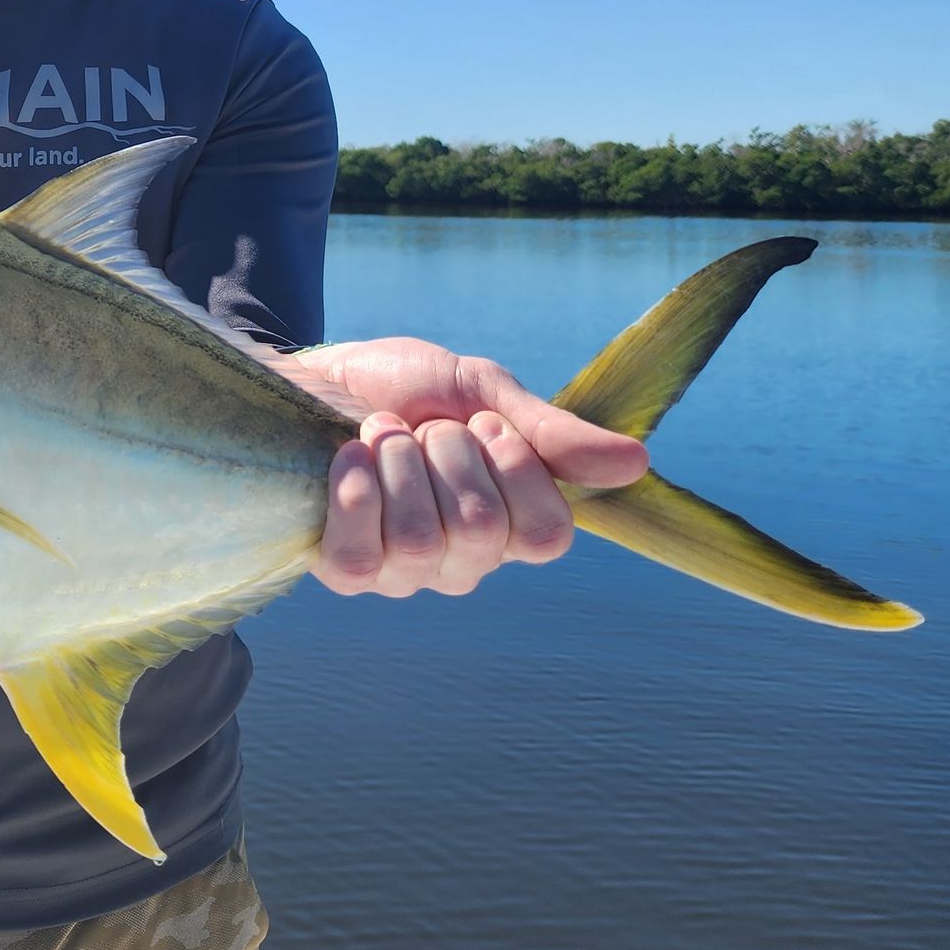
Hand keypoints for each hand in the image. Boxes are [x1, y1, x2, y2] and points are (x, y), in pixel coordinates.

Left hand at [289, 337, 647, 598]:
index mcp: (509, 522)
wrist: (313, 375)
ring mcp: (404, 574)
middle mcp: (463, 562)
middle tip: (422, 426)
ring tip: (380, 435)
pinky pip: (361, 559)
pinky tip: (348, 457)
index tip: (481, 423)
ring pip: (423, 542)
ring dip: (397, 463)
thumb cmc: (400, 386)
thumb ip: (548, 432)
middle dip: (446, 451)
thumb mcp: (479, 390)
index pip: (546, 537)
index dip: (515, 468)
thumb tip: (636, 463)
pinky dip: (355, 491)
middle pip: (483, 532)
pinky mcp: (346, 570)